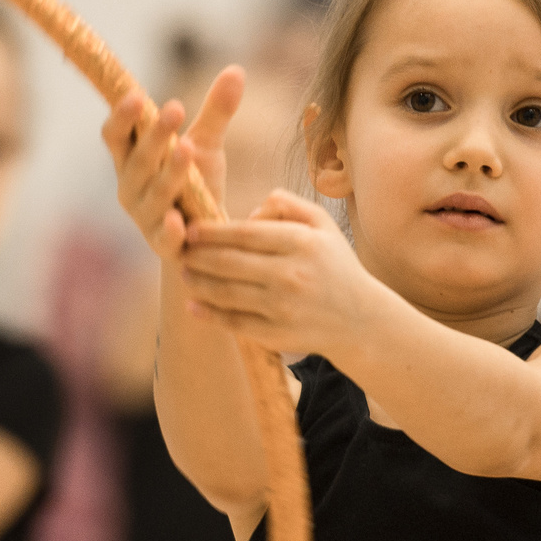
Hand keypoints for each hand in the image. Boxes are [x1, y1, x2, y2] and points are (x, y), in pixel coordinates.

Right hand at [102, 66, 242, 259]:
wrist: (205, 241)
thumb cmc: (196, 186)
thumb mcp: (206, 145)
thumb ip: (216, 111)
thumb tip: (237, 69)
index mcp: (131, 160)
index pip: (116, 135)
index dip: (122, 116)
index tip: (137, 95)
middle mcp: (130, 187)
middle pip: (137, 160)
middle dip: (154, 135)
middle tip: (175, 108)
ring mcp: (144, 217)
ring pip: (153, 194)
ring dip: (169, 172)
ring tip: (187, 150)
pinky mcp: (162, 245)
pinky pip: (163, 238)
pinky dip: (169, 230)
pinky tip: (178, 221)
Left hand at [178, 189, 385, 358]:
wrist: (360, 319)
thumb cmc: (334, 265)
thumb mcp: (322, 224)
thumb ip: (286, 204)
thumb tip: (248, 213)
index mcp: (301, 243)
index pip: (245, 233)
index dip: (212, 231)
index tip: (191, 229)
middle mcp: (291, 275)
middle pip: (229, 262)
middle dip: (197, 256)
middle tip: (180, 250)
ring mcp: (283, 308)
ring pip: (226, 293)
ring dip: (198, 283)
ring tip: (184, 274)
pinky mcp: (277, 336)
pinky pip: (234, 323)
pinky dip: (209, 314)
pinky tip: (194, 305)